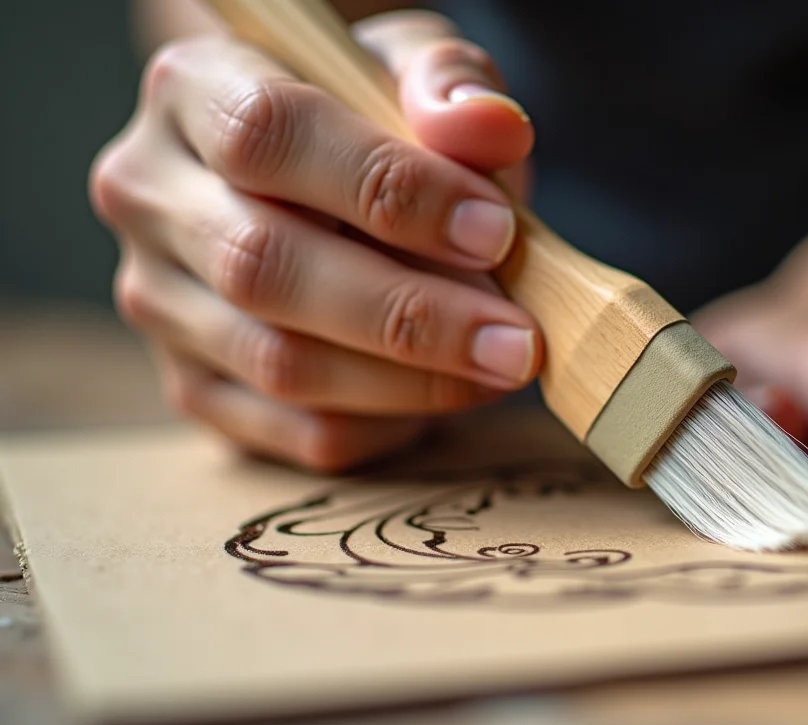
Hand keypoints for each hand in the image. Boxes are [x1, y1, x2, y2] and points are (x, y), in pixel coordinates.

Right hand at [90, 11, 539, 470]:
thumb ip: (450, 84)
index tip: (494, 231)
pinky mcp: (192, 387)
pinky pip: (297, 431)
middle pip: (263, 267)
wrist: (320, 179)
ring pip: (278, 364)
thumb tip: (489, 129)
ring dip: (409, 381)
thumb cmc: (375, 117)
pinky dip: (388, 424)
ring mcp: (158, 299)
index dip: (389, 189)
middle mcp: (150, 194)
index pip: (270, 135)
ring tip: (502, 366)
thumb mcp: (414, 70)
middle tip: (517, 339)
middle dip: (409, 314)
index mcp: (193, 87)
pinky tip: (449, 394)